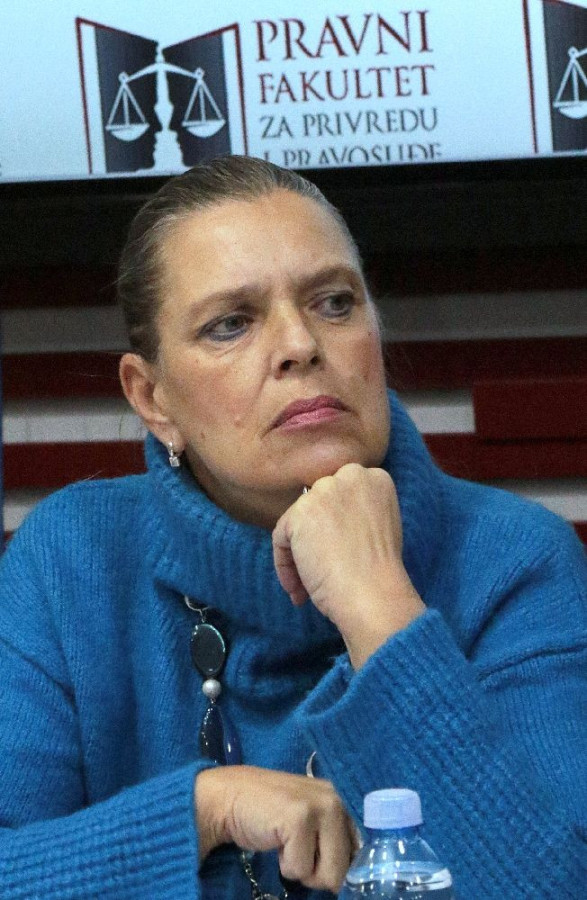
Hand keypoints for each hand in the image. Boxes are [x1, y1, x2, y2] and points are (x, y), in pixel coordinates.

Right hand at [195, 766, 358, 892]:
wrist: (227, 799)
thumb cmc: (268, 816)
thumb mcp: (311, 823)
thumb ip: (334, 839)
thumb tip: (354, 877)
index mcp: (343, 801)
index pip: (363, 849)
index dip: (344, 868)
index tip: (323, 863)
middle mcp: (337, 799)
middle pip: (346, 869)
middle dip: (318, 872)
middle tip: (296, 849)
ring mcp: (320, 806)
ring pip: (329, 874)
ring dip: (302, 869)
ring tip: (287, 843)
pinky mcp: (300, 818)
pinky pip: (300, 869)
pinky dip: (284, 864)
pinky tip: (274, 839)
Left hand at [272, 463, 424, 667]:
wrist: (373, 593)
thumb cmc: (379, 573)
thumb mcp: (379, 526)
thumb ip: (356, 513)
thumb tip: (325, 521)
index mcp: (375, 478)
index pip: (340, 495)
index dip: (335, 526)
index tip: (339, 552)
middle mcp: (351, 475)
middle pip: (317, 505)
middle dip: (314, 539)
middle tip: (320, 569)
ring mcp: (325, 491)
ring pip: (297, 522)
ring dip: (298, 556)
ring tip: (306, 588)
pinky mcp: (301, 512)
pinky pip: (281, 537)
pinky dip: (285, 565)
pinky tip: (299, 589)